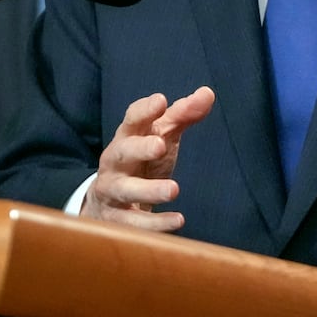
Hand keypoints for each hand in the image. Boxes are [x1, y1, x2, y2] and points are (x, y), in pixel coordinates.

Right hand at [81, 85, 215, 230]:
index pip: (132, 119)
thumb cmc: (142, 160)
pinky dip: (154, 223)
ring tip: (174, 189)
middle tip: (160, 146)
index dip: (144, 110)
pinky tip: (177, 221)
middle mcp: (115, 162)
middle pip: (122, 152)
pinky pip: (133, 223)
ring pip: (125, 190)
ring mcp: (112, 190)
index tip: (161, 101)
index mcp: (127, 137)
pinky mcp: (115, 219)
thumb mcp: (161, 136)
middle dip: (139, 148)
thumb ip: (183, 115)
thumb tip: (208, 93)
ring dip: (149, 190)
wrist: (108, 201)